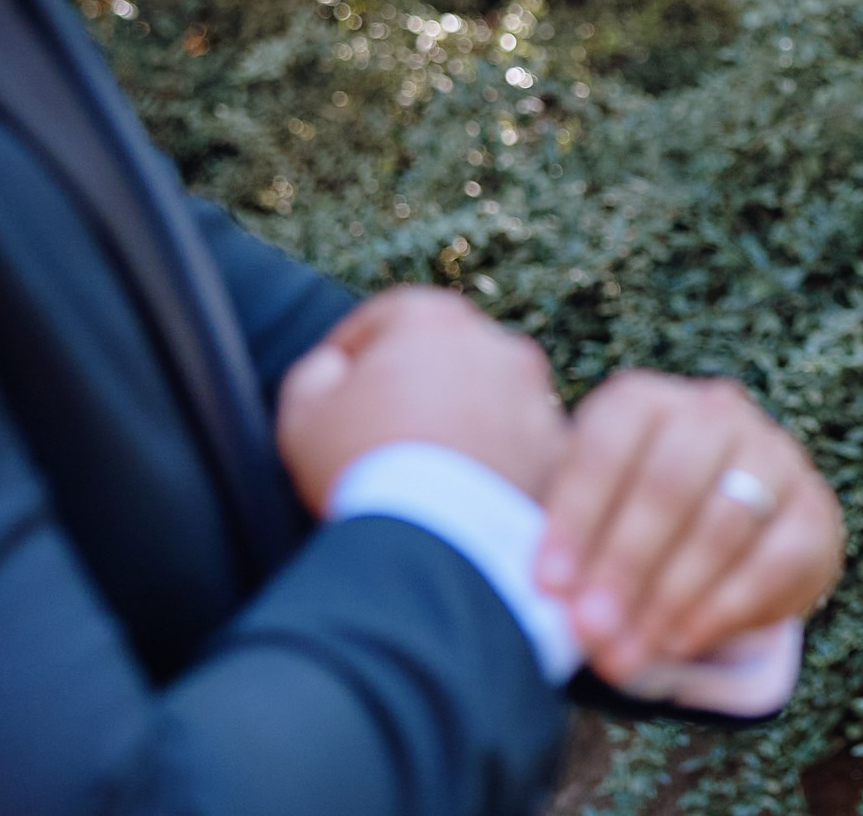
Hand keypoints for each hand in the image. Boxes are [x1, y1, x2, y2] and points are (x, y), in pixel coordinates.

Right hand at [276, 287, 566, 511]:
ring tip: (426, 468)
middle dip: (415, 383)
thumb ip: (316, 373)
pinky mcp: (559, 450)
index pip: (386, 318)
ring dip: (461, 419)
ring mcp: (536, 397)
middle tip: (382, 432)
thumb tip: (334, 368)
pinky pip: (520, 445)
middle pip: (445, 354)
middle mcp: (497, 345)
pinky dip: (496, 459)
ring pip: (489, 398)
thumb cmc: (363, 468)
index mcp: (434, 320)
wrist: (437, 544)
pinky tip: (464, 491)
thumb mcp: (303, 413)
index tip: (336, 386)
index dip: (352, 350)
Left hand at [534, 370, 842, 685]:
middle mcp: (714, 413)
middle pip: (669, 481)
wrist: (723, 539)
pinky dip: (724, 607)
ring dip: (669, 595)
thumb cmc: (629, 526)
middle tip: (590, 629)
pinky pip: (775, 560)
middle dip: (625, 562)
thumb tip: (548, 605)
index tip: (548, 585)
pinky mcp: (815, 511)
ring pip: (723, 522)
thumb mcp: (590, 518)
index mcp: (645, 402)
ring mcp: (775, 456)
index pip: (609, 443)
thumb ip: (569, 548)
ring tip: (628, 652)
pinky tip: (682, 641)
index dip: (576, 515)